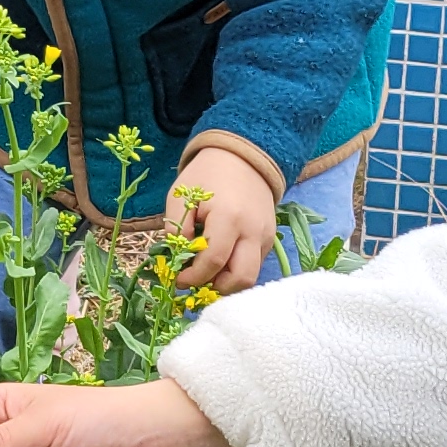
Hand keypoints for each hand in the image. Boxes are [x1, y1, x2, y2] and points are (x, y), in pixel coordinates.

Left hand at [170, 153, 284, 294]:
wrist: (243, 157)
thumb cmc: (207, 175)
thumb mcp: (182, 195)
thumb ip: (177, 229)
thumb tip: (178, 259)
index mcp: (229, 217)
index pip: (213, 262)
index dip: (193, 277)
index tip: (178, 279)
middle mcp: (253, 231)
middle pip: (241, 278)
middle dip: (216, 289)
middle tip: (196, 282)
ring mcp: (265, 236)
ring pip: (251, 276)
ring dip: (227, 282)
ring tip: (206, 273)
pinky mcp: (269, 238)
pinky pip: (254, 265)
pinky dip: (236, 270)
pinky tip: (220, 261)